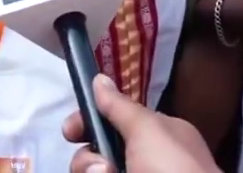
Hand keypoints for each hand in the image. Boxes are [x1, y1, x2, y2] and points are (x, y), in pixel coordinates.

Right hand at [63, 74, 217, 172]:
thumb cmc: (171, 168)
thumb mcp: (147, 130)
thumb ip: (119, 106)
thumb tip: (99, 78)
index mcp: (158, 135)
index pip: (115, 120)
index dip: (90, 121)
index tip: (70, 130)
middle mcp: (145, 159)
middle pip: (98, 150)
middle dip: (87, 156)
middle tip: (100, 167)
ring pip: (94, 171)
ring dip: (90, 170)